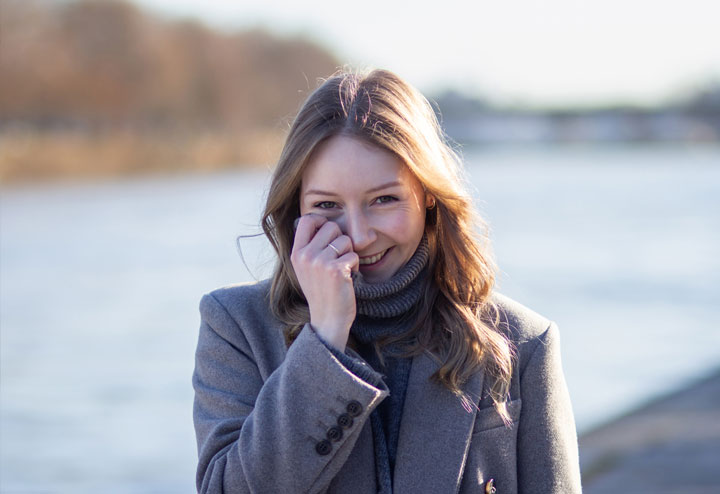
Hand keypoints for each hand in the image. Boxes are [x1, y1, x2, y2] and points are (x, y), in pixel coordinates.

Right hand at [290, 214, 358, 350]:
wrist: (328, 319)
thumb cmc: (321, 291)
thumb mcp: (306, 268)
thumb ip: (310, 246)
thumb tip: (321, 221)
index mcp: (296, 253)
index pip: (306, 220)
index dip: (321, 221)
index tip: (328, 232)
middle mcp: (305, 255)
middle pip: (331, 226)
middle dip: (340, 239)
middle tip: (338, 257)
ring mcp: (320, 262)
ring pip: (345, 240)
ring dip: (349, 253)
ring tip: (342, 268)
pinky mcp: (336, 270)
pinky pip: (354, 254)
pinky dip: (356, 265)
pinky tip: (348, 277)